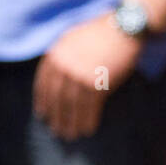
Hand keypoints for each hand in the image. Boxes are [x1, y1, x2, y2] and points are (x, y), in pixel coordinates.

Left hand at [33, 14, 140, 140]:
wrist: (123, 29)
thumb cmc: (99, 32)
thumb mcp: (71, 39)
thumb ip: (62, 57)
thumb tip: (57, 79)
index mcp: (55, 54)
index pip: (43, 83)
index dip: (43, 101)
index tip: (42, 114)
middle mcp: (63, 67)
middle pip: (56, 98)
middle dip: (56, 116)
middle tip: (57, 131)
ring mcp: (79, 76)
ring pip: (72, 106)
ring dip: (71, 123)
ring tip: (71, 135)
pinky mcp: (96, 84)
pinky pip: (89, 107)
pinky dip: (88, 120)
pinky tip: (88, 129)